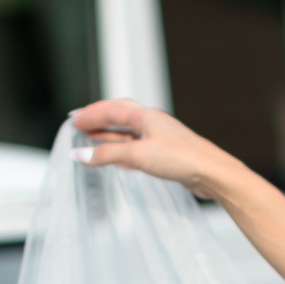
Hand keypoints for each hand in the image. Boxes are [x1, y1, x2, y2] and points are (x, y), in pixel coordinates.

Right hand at [69, 99, 254, 200]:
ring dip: (108, 134)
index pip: (111, 110)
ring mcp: (159, 138)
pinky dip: (121, 149)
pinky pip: (136, 147)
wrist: (212, 173)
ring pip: (127, 132)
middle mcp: (152, 123)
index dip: (90, 115)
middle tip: (79, 122)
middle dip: (98, 118)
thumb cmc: (181, 159)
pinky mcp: (165, 154)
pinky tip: (116, 157)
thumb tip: (80, 154)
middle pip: (119, 115)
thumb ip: (107, 154)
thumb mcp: (137, 156)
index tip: (73, 120)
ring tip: (91, 137)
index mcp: (146, 116)